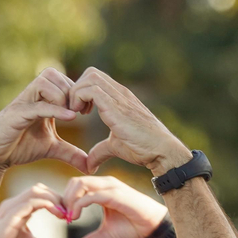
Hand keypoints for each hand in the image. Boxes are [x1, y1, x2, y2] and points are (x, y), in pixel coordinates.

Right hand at [0, 67, 90, 172]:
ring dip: (62, 96)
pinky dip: (55, 110)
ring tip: (72, 115)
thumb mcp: (52, 149)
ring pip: (46, 82)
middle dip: (72, 91)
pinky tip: (70, 118)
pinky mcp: (16, 114)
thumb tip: (90, 166)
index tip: (88, 110)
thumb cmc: (19, 146)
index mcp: (42, 100)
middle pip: (54, 74)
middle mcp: (32, 97)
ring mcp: (23, 103)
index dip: (77, 91)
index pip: (61, 79)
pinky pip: (38, 105)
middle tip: (82, 111)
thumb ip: (71, 153)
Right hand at [0, 184, 74, 237]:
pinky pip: (30, 203)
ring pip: (35, 191)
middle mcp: (14, 205)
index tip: (69, 214)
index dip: (57, 199)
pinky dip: (47, 204)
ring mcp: (10, 208)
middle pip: (39, 188)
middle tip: (70, 212)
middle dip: (57, 197)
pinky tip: (58, 214)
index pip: (40, 193)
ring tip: (65, 213)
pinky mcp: (9, 216)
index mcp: (19, 208)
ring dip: (54, 199)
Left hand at [62, 176, 168, 237]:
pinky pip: (91, 195)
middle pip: (75, 182)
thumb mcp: (106, 235)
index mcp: (102, 189)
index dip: (66, 200)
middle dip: (65, 198)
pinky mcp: (116, 194)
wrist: (154, 228)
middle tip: (64, 217)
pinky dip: (79, 205)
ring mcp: (111, 187)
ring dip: (70, 201)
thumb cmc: (133, 227)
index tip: (64, 218)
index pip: (76, 185)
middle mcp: (105, 184)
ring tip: (70, 217)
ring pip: (80, 184)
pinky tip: (75, 218)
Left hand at [72, 68, 190, 175]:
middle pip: (91, 72)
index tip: (80, 112)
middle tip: (76, 110)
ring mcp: (119, 97)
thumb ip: (100, 151)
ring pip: (90, 77)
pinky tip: (81, 116)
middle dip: (77, 88)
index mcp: (120, 98)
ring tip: (76, 112)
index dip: (83, 91)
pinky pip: (91, 90)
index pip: (96, 79)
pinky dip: (79, 98)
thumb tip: (89, 165)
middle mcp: (120, 93)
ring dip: (77, 92)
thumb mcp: (116, 146)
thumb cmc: (143, 148)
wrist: (161, 150)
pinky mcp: (116, 106)